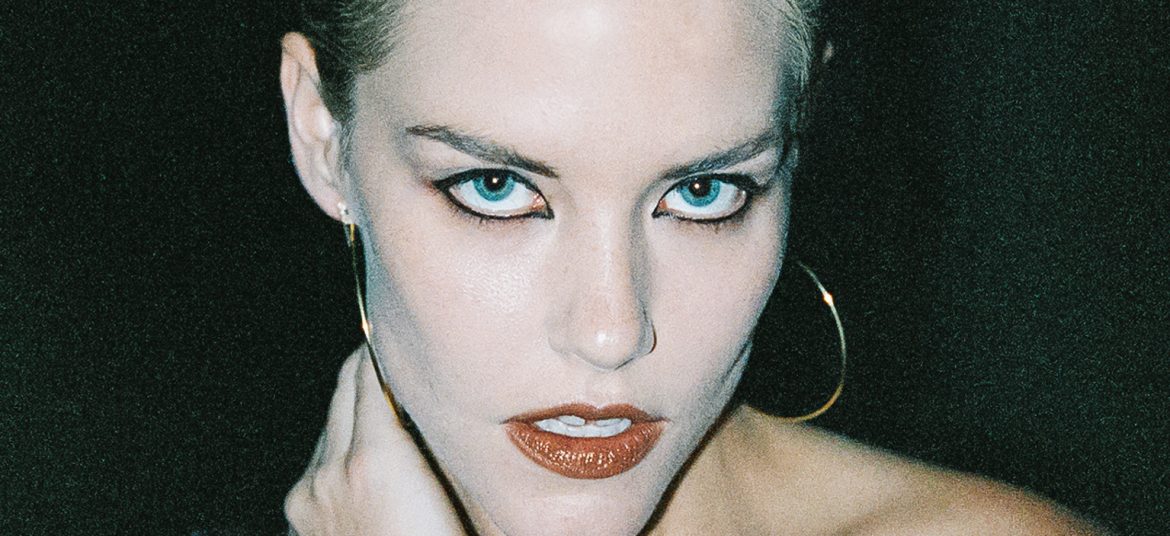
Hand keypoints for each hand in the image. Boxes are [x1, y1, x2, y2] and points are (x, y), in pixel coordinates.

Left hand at [285, 346, 466, 534]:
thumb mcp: (453, 496)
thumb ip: (438, 445)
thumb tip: (434, 407)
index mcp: (373, 462)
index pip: (370, 377)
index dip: (382, 350)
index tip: (395, 335)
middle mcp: (331, 473)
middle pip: (342, 393)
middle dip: (363, 368)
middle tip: (385, 353)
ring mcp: (309, 496)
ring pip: (327, 430)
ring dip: (350, 409)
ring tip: (379, 402)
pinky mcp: (299, 517)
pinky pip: (316, 466)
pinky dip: (337, 450)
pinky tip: (359, 454)